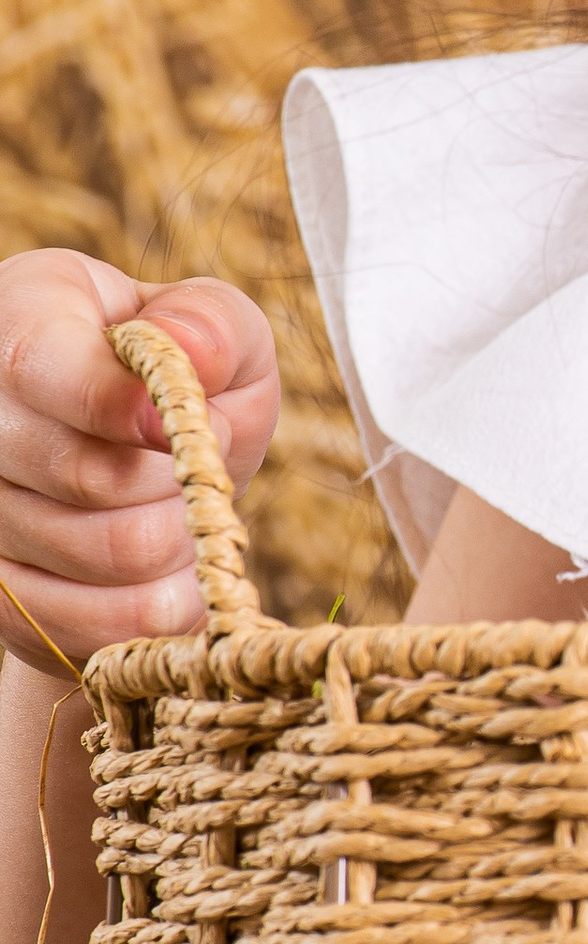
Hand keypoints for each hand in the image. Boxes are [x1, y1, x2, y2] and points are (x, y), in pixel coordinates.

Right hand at [0, 252, 279, 672]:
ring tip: (174, 503)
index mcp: (17, 320)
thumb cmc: (177, 376)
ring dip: (180, 539)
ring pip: (114, 556)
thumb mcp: (211, 324)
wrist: (135, 458)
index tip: (175, 422)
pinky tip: (162, 562)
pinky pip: (106, 623)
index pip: (38, 369)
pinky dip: (162, 600)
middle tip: (193, 460)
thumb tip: (189, 351)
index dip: (118, 406)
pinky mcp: (5, 599)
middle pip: (92, 478)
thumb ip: (210, 325)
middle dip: (179, 477)